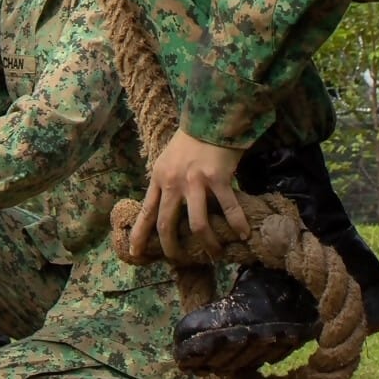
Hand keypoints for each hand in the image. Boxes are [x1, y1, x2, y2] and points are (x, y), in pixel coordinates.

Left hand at [126, 130, 245, 263]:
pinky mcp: (218, 178)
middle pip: (167, 225)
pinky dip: (237, 224)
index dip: (139, 235)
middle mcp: (173, 182)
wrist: (210, 118)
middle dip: (172, 248)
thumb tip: (162, 209)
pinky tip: (244, 234)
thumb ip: (164, 183)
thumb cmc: (189, 141)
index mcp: (158, 178)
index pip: (145, 212)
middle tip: (179, 261)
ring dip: (207, 243)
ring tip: (214, 252)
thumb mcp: (167, 161)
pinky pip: (228, 208)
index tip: (134, 254)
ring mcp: (195, 182)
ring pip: (197, 224)